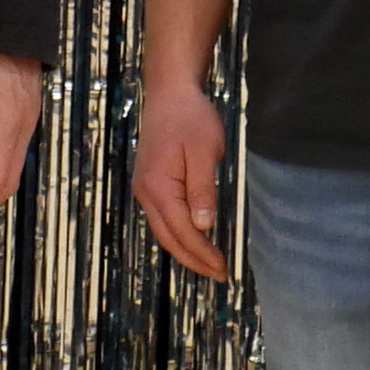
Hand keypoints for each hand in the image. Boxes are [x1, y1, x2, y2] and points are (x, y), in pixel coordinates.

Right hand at [133, 75, 231, 282]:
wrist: (170, 93)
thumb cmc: (190, 118)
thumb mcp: (203, 151)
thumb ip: (202, 189)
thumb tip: (203, 227)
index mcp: (158, 187)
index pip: (182, 231)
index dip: (203, 253)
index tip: (224, 269)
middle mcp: (146, 192)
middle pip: (169, 238)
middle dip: (194, 260)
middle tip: (220, 276)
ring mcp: (146, 189)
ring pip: (164, 231)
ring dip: (186, 251)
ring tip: (209, 266)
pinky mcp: (151, 184)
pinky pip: (164, 219)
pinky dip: (179, 235)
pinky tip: (194, 240)